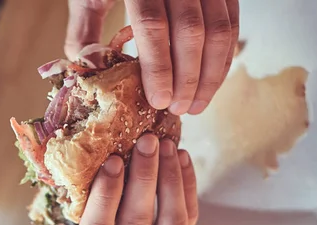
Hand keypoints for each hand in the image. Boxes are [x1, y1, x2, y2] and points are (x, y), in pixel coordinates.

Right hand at [34, 135, 197, 224]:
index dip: (106, 195)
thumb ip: (71, 200)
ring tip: (167, 147)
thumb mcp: (57, 224)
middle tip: (147, 142)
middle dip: (144, 179)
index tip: (114, 160)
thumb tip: (88, 152)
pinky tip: (181, 161)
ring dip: (171, 182)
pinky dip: (187, 190)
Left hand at [65, 0, 239, 115]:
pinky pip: (231, 22)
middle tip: (179, 110)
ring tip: (196, 104)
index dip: (158, 68)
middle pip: (191, 31)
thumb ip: (84, 29)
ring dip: (211, 74)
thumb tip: (90, 72)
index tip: (159, 101)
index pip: (153, 25)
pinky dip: (224, 57)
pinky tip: (211, 81)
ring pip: (219, 29)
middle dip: (188, 78)